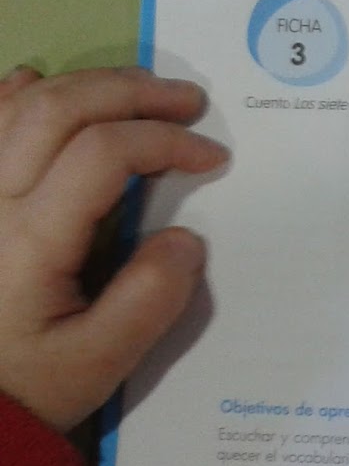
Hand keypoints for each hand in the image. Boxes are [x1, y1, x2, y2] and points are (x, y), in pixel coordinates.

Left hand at [0, 65, 228, 431]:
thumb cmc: (29, 383)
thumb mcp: (100, 362)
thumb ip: (149, 299)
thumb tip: (186, 238)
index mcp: (30, 237)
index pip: (104, 154)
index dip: (164, 141)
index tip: (211, 158)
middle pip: (59, 108)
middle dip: (132, 94)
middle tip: (189, 101)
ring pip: (20, 103)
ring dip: (86, 85)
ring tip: (139, 90)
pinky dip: (14, 91)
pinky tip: (40, 82)